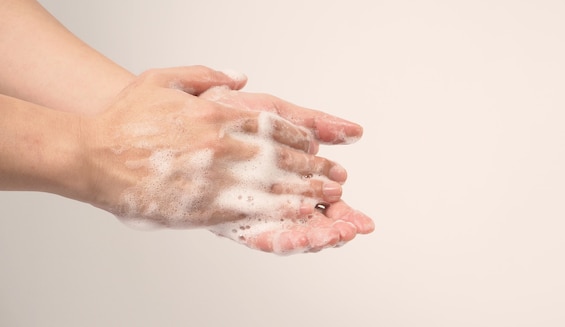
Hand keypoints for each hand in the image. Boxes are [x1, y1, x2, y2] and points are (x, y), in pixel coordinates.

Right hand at [80, 66, 344, 229]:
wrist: (91, 155)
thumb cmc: (125, 120)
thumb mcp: (164, 79)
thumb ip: (207, 74)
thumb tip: (241, 76)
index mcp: (216, 113)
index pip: (274, 125)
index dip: (302, 138)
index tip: (318, 147)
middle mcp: (222, 144)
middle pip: (283, 157)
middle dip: (314, 169)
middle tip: (337, 177)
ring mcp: (214, 177)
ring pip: (275, 185)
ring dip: (307, 191)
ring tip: (329, 197)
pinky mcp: (202, 206)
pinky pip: (251, 210)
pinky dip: (280, 212)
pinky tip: (299, 215)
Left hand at [200, 86, 374, 253]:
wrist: (183, 108)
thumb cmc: (226, 108)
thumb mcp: (277, 111)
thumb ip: (316, 124)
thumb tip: (356, 132)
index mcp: (287, 176)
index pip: (322, 204)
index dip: (345, 216)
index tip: (364, 224)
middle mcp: (270, 197)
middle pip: (309, 224)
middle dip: (333, 232)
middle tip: (352, 233)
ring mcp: (250, 207)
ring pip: (288, 234)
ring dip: (312, 239)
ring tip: (332, 238)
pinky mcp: (226, 216)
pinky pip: (256, 237)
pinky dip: (280, 239)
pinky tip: (298, 237)